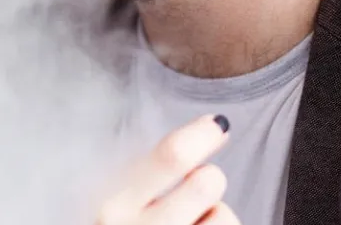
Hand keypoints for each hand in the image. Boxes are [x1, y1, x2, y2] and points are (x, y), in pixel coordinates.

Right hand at [94, 115, 238, 224]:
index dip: (201, 135)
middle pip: (206, 182)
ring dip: (218, 219)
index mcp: (114, 208)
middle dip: (209, 181)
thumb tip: (215, 127)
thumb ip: (155, 173)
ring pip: (226, 216)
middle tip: (193, 196)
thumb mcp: (122, 207)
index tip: (217, 125)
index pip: (170, 158)